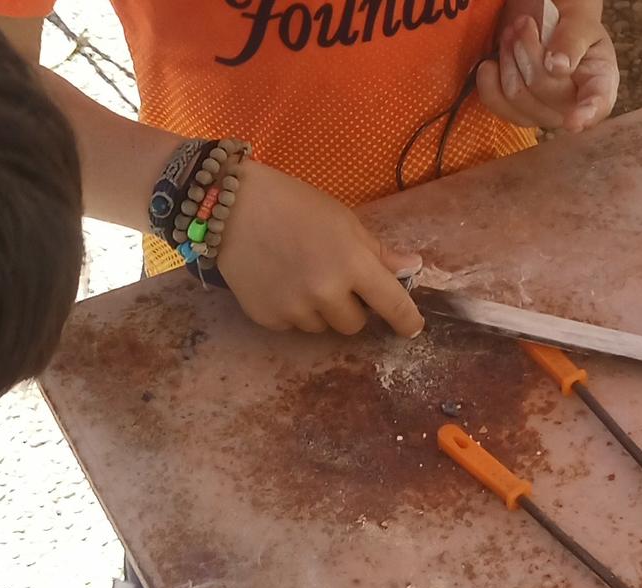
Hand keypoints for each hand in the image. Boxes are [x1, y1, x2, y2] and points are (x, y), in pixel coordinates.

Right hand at [216, 159, 425, 336]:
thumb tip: (412, 268)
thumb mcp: (343, 221)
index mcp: (353, 264)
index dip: (407, 320)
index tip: (412, 328)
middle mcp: (327, 292)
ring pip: (323, 328)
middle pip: (355, 325)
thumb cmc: (293, 205)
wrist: (229, 204)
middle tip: (332, 279)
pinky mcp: (269, 318)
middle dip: (350, 308)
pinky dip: (291, 310)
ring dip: (320, 310)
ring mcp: (296, 309)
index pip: (393, 306)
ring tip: (299, 276)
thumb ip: (378, 252)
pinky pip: (293, 326)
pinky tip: (277, 281)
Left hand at [478, 0, 618, 132]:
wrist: (549, 25)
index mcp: (599, 82)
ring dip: (509, 56)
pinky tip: (492, 63)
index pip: (598, 103)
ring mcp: (545, 114)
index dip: (587, 114)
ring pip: (517, 94)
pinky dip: (489, 79)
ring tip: (514, 33)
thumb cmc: (569, 25)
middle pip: (543, 89)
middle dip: (528, 48)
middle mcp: (574, 105)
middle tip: (525, 23)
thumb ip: (572, 40)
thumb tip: (558, 66)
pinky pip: (497, 104)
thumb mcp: (579, 22)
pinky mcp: (520, 114)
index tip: (574, 122)